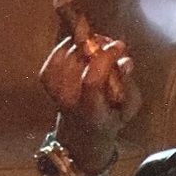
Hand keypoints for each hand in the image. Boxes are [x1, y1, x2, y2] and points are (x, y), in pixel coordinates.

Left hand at [39, 25, 142, 175]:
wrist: (83, 131)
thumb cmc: (111, 116)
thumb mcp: (129, 107)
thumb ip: (128, 84)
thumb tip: (125, 62)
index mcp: (91, 111)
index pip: (92, 81)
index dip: (105, 59)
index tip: (119, 46)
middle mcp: (69, 100)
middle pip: (79, 62)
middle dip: (97, 46)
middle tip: (111, 44)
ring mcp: (54, 89)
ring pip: (69, 54)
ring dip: (86, 44)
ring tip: (101, 47)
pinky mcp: (46, 78)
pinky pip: (58, 51)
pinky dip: (71, 46)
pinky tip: (84, 50)